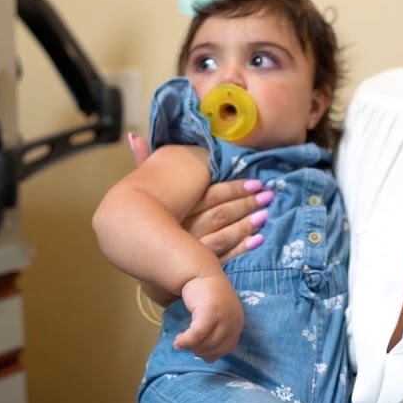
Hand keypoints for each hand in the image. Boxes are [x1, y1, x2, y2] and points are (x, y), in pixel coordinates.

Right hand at [127, 132, 268, 262]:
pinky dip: (241, 249)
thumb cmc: (144, 217)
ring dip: (246, 224)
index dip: (234, 188)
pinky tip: (257, 240)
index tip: (256, 182)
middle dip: (246, 204)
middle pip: (220, 214)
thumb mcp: (142, 189)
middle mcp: (183, 227)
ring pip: (223, 235)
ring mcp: (190, 249)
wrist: (138, 257)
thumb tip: (134, 136)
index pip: (210, 195)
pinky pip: (222, 258)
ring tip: (265, 214)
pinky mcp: (196, 267)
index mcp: (175, 206)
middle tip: (268, 195)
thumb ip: (144, 163)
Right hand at [174, 275, 243, 361]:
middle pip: (216, 348)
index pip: (227, 348)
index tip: (199, 352)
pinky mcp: (208, 314)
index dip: (212, 353)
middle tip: (188, 345)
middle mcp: (233, 321)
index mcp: (237, 322)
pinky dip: (186, 342)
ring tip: (181, 342)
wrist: (200, 272)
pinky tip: (177, 343)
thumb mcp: (218, 315)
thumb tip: (209, 359)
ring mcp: (222, 317)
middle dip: (199, 351)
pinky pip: (196, 336)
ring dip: (191, 347)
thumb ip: (217, 333)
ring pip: (206, 344)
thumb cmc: (207, 295)